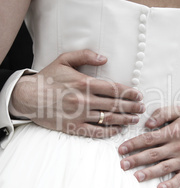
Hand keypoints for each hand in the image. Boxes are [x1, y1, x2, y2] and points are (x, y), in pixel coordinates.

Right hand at [10, 49, 143, 137]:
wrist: (29, 96)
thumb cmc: (49, 78)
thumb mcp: (64, 60)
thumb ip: (85, 56)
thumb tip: (104, 58)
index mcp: (84, 83)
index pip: (113, 89)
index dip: (129, 93)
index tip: (138, 95)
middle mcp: (84, 100)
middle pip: (114, 104)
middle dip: (131, 107)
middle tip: (141, 108)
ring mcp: (79, 115)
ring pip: (108, 118)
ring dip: (124, 119)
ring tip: (134, 119)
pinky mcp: (74, 127)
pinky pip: (96, 131)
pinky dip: (109, 131)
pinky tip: (118, 129)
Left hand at [118, 106, 179, 187]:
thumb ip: (163, 113)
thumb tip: (148, 123)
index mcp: (172, 132)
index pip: (148, 138)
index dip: (133, 144)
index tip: (121, 149)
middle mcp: (177, 147)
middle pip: (152, 154)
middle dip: (136, 159)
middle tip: (122, 164)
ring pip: (164, 167)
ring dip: (149, 172)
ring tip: (136, 176)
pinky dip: (171, 184)